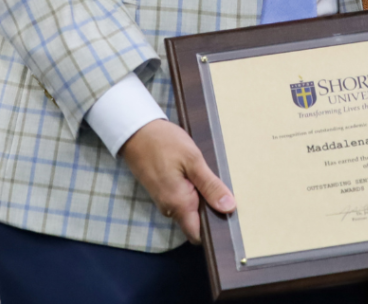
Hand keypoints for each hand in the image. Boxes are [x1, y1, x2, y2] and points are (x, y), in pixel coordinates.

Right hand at [120, 118, 234, 241]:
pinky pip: (182, 200)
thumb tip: (229, 207)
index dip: (215, 231)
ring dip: (202, 199)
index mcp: (178, 204)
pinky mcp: (162, 192)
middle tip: (228, 192)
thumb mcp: (193, 160)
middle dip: (211, 212)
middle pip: (196, 223)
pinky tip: (200, 175)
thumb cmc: (164, 143)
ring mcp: (164, 200)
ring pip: (189, 210)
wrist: (136, 132)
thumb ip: (210, 186)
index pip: (198, 235)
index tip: (231, 219)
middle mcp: (170, 209)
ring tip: (215, 179)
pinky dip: (193, 191)